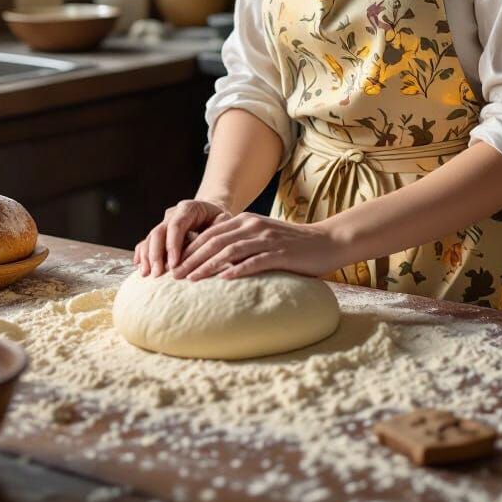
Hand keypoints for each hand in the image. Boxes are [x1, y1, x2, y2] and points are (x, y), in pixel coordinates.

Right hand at [133, 199, 230, 276]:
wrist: (211, 212)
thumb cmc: (219, 219)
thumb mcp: (223, 220)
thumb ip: (218, 230)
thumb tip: (215, 245)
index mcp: (188, 208)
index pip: (176, 225)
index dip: (172, 245)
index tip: (173, 264)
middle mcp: (172, 214)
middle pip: (158, 232)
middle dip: (156, 254)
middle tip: (157, 274)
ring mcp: (164, 223)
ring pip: (150, 237)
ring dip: (147, 257)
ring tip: (147, 274)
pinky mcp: (160, 233)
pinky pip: (146, 241)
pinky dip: (141, 254)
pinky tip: (139, 267)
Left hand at [170, 211, 340, 280]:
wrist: (327, 242)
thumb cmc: (293, 245)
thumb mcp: (262, 237)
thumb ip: (241, 242)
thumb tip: (215, 258)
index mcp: (246, 221)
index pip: (210, 234)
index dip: (190, 249)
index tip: (174, 264)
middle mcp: (253, 226)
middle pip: (214, 241)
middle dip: (192, 258)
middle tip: (174, 275)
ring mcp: (266, 238)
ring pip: (229, 250)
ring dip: (207, 265)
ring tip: (191, 280)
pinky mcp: (280, 253)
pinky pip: (254, 261)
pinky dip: (237, 270)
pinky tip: (224, 280)